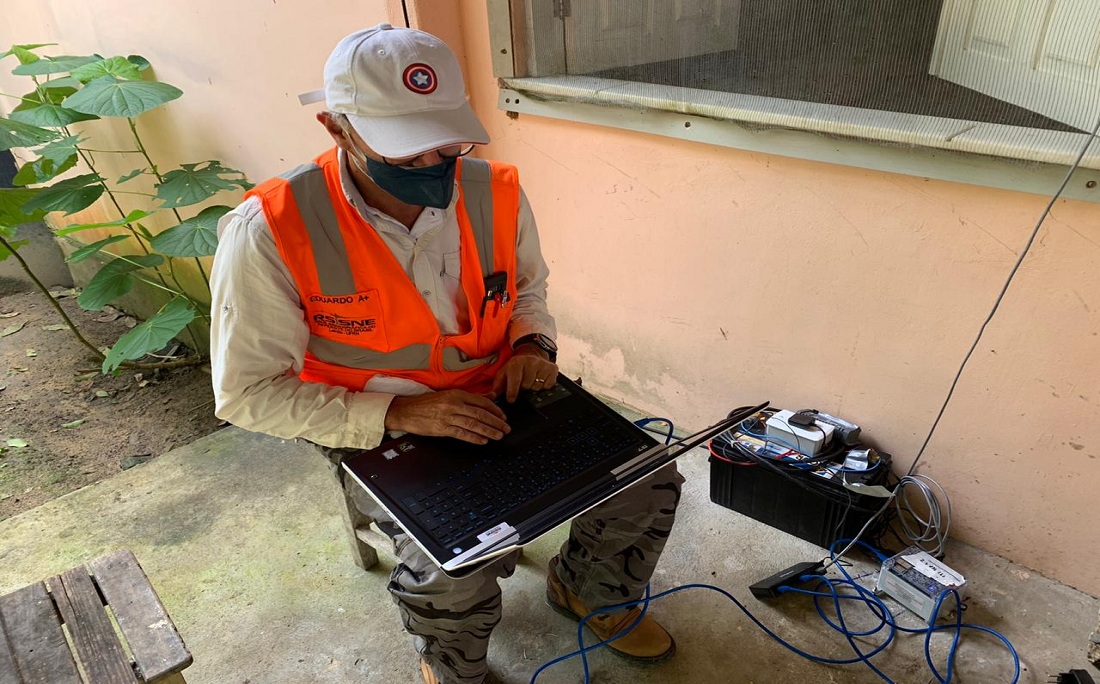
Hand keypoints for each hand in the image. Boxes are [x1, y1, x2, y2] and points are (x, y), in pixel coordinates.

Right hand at [385, 390, 509, 444]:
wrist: (406, 410)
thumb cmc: (427, 403)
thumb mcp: (448, 395)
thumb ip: (469, 397)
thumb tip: (490, 397)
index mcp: (456, 394)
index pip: (481, 401)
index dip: (495, 410)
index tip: (503, 417)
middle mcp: (453, 404)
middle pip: (480, 413)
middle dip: (496, 422)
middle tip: (506, 428)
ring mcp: (448, 416)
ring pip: (473, 424)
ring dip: (488, 431)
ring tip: (498, 435)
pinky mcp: (442, 428)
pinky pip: (461, 434)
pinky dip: (474, 438)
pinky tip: (483, 441)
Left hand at [492, 346, 558, 402]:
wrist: (531, 353)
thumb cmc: (515, 366)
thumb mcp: (503, 373)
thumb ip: (496, 387)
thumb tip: (490, 397)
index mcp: (517, 362)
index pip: (516, 380)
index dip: (512, 392)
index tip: (511, 399)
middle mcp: (531, 362)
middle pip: (527, 386)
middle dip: (523, 388)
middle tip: (522, 383)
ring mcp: (543, 365)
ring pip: (538, 387)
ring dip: (533, 388)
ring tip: (530, 380)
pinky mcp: (552, 368)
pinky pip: (548, 386)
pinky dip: (543, 386)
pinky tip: (539, 379)